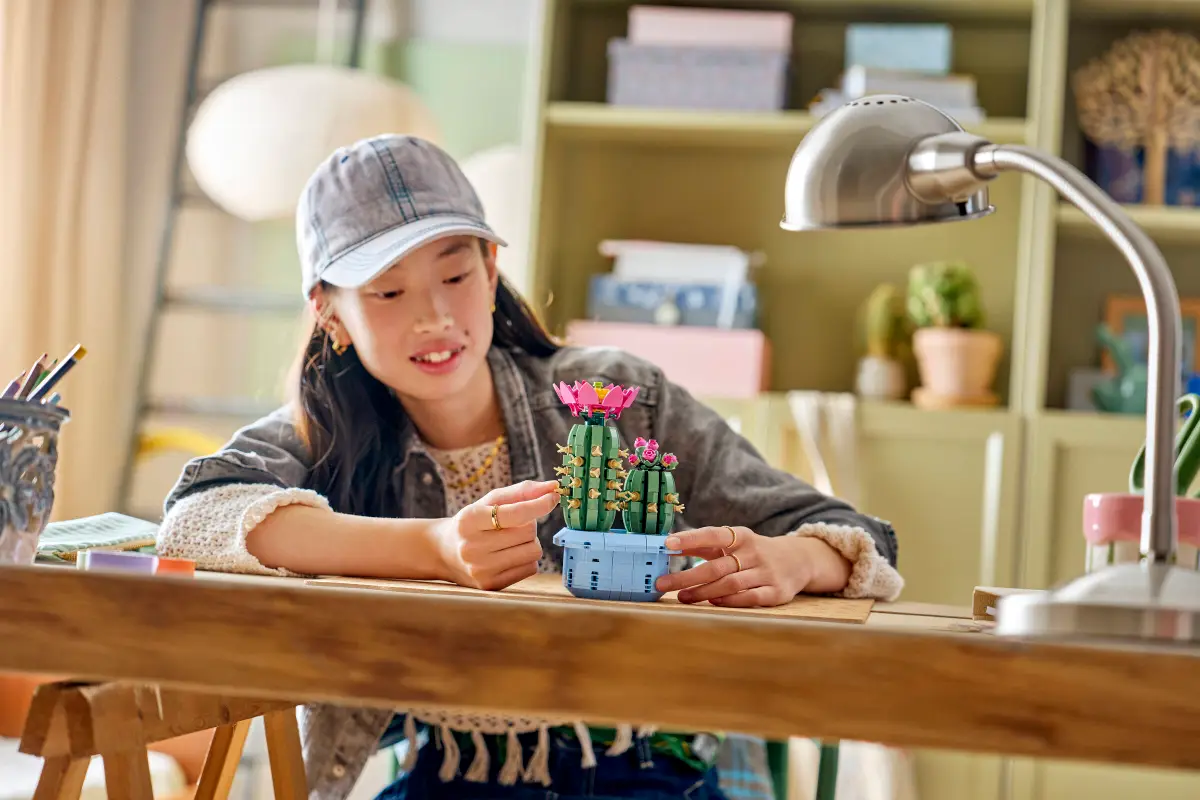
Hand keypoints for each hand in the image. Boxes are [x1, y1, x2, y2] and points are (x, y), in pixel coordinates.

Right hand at [430, 479, 559, 590]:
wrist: (443, 552)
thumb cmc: (473, 522)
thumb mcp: (490, 501)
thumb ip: (522, 492)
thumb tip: (553, 487)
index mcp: (470, 520)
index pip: (514, 513)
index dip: (538, 504)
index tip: (554, 496)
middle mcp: (473, 547)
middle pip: (529, 532)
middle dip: (529, 524)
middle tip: (513, 525)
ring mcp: (481, 570)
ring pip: (534, 551)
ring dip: (530, 542)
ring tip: (510, 541)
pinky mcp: (491, 586)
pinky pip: (531, 568)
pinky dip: (526, 559)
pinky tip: (508, 556)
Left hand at [655, 526, 851, 606]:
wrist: (797, 560)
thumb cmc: (752, 552)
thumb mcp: (733, 542)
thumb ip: (702, 545)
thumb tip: (668, 546)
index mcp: (741, 536)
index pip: (712, 535)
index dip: (690, 538)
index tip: (667, 544)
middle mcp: (754, 553)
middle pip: (715, 567)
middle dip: (686, 576)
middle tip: (662, 584)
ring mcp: (766, 573)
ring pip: (729, 584)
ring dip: (702, 592)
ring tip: (682, 597)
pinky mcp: (776, 592)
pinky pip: (749, 598)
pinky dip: (729, 601)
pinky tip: (713, 602)